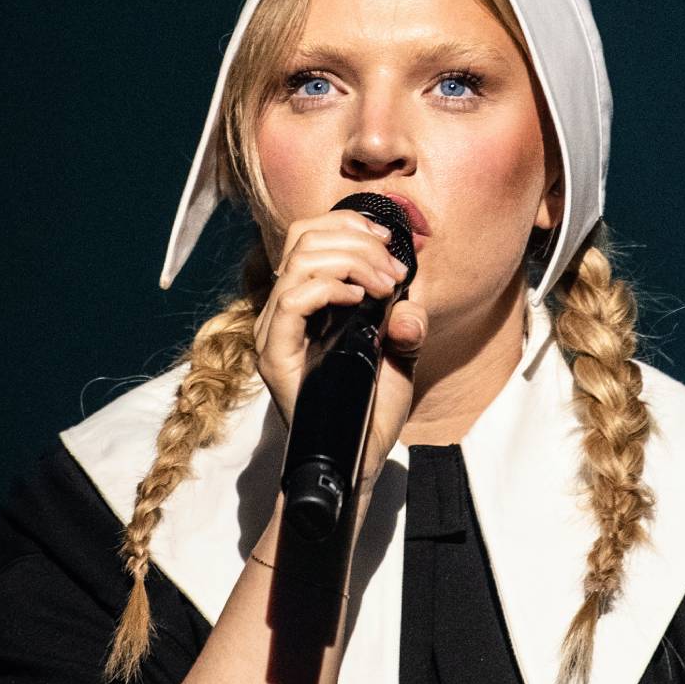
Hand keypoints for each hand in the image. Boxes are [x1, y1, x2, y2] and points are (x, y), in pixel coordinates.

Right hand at [254, 208, 426, 486]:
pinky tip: (362, 300)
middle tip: (395, 273)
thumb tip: (409, 292)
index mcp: (308, 300)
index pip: (310, 234)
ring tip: (385, 286)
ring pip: (299, 261)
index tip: (390, 242)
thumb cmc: (374, 408)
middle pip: (304, 238)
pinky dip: (331, 288)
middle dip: (359, 242)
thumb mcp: (403, 354)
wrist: (361, 459)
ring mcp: (276, 332)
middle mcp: (284, 310)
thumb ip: (408, 320)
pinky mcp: (275, 355)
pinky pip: (293, 300)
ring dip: (352, 261)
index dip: (349, 224)